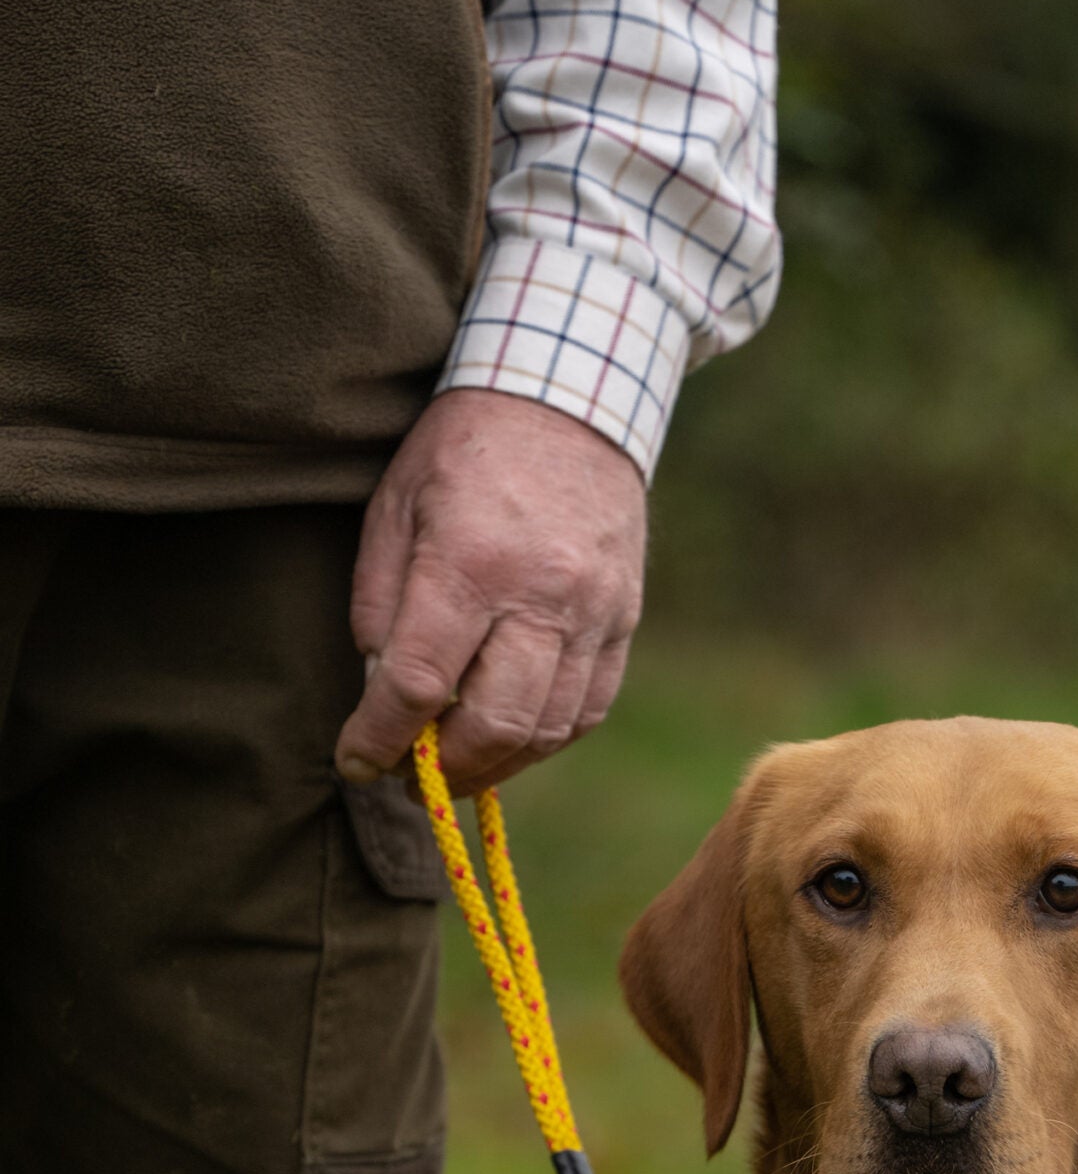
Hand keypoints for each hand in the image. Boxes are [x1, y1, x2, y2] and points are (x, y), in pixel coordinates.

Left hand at [335, 390, 646, 796]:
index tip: (357, 761)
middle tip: (409, 776)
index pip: (420, 682)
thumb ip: (381, 600)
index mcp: (470, 560)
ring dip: (495, 765)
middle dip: (442, 768)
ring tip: (456, 764)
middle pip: (494, 723)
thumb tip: (380, 690)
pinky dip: (544, 738)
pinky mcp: (624, 620)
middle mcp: (541, 594)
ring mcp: (594, 612)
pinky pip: (588, 708)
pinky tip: (509, 738)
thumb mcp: (396, 505)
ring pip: (547, 728)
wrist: (570, 397)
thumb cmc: (465, 449)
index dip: (380, 736)